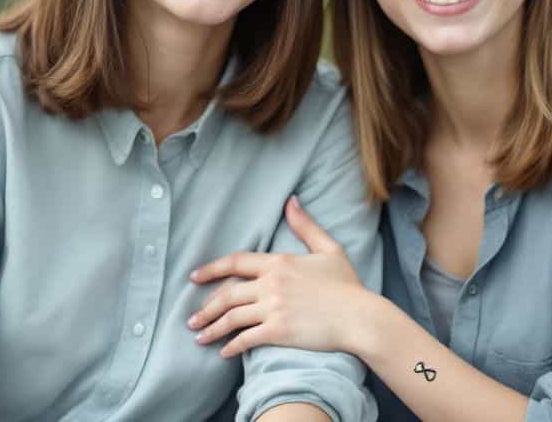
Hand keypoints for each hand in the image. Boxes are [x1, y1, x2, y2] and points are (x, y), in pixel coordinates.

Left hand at [189, 196, 370, 357]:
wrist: (359, 316)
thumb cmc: (347, 285)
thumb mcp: (328, 249)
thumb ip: (305, 226)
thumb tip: (291, 201)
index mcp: (278, 263)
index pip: (235, 262)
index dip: (211, 269)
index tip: (194, 277)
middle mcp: (271, 284)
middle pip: (227, 294)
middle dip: (205, 308)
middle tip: (192, 319)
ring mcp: (273, 308)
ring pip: (231, 318)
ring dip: (212, 328)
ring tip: (200, 337)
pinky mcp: (278, 331)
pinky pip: (246, 339)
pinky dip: (231, 346)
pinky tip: (224, 352)